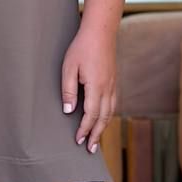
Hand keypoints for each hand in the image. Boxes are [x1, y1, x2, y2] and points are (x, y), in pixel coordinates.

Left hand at [60, 21, 116, 153]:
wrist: (101, 31)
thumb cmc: (82, 47)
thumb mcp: (68, 68)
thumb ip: (68, 91)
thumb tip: (68, 111)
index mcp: (96, 86)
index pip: (91, 115)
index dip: (84, 129)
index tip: (78, 140)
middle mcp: (107, 88)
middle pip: (103, 118)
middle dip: (96, 134)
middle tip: (91, 150)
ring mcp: (113, 85)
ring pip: (110, 112)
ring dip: (103, 127)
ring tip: (97, 139)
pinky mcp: (113, 81)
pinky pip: (113, 104)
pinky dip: (108, 116)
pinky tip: (104, 119)